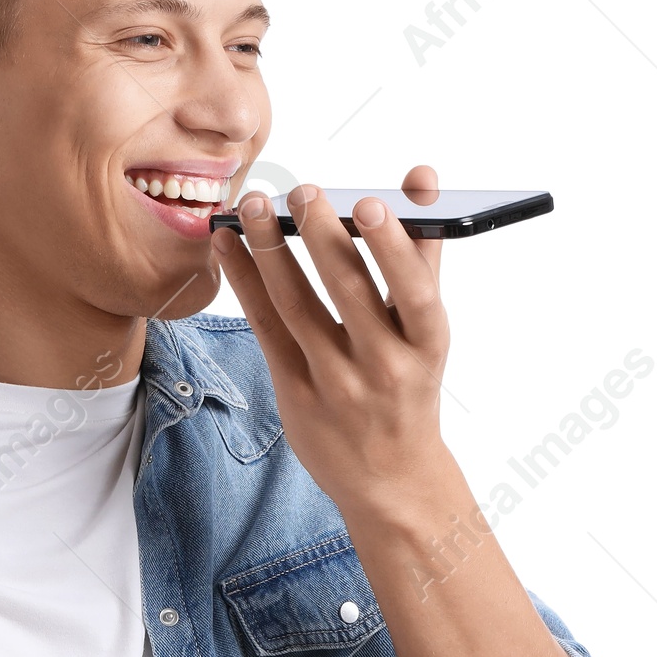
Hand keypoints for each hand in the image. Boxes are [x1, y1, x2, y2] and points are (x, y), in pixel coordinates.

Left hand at [210, 165, 450, 520]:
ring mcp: (335, 383)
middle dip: (321, 234)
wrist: (390, 479)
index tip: (370, 202)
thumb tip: (420, 177)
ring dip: (270, 249)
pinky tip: (229, 245)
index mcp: (427, 345)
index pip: (415, 291)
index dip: (392, 248)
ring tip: (255, 204)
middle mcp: (384, 366)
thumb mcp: (427, 331)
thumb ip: (421, 252)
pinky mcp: (294, 393)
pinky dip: (245, 281)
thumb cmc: (410, 386)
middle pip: (348, 291)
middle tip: (301, 189)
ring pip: (296, 305)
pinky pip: (265, 327)